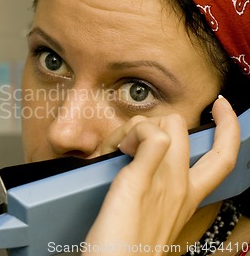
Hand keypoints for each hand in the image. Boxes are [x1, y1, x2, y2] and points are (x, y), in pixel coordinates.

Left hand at [83, 96, 239, 254]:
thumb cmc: (128, 245)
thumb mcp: (155, 212)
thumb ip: (159, 186)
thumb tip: (145, 159)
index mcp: (189, 196)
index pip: (223, 155)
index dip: (228, 126)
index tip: (221, 106)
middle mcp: (182, 186)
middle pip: (185, 127)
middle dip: (158, 120)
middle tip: (132, 139)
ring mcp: (164, 181)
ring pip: (168, 123)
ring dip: (139, 125)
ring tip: (121, 148)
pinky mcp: (140, 179)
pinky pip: (151, 135)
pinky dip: (134, 132)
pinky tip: (119, 149)